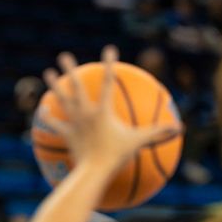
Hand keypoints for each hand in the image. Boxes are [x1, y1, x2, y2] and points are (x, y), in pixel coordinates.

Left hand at [40, 45, 181, 175]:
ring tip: (48, 73)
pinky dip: (50, 118)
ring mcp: (74, 124)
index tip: (109, 49)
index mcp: (102, 111)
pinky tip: (43, 110)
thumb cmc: (117, 156)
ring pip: (62, 100)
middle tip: (63, 55)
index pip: (107, 83)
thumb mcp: (139, 142)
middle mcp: (85, 113)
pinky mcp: (67, 135)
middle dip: (70, 69)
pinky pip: (56, 125)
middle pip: (76, 87)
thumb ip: (157, 132)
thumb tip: (179, 128)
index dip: (109, 65)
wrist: (94, 172)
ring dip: (55, 86)